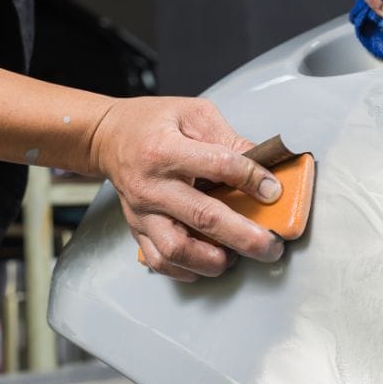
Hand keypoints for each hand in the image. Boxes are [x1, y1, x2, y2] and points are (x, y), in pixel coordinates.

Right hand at [89, 96, 284, 281]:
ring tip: (237, 256)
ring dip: (213, 259)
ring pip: (178, 249)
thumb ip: (227, 138)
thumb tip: (262, 164)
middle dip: (245, 236)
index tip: (273, 190)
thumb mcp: (192, 113)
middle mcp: (152, 184)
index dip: (251, 178)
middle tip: (271, 245)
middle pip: (203, 217)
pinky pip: (161, 261)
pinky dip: (187, 270)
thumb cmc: (152, 122)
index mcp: (165, 149)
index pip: (217, 165)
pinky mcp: (137, 229)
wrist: (109, 138)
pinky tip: (208, 260)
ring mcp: (142, 211)